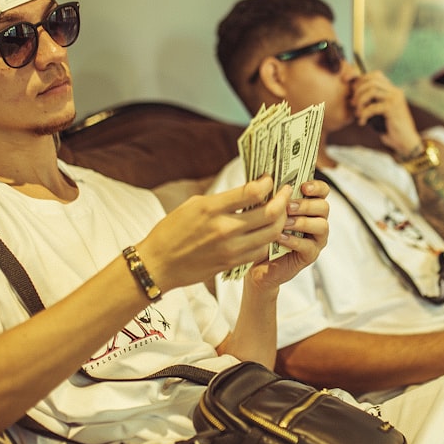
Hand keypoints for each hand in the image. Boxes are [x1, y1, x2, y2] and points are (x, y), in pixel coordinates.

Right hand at [137, 175, 289, 291]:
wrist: (158, 265)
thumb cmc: (172, 230)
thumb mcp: (193, 205)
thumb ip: (223, 199)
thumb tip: (249, 191)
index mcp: (211, 209)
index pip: (252, 192)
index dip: (267, 183)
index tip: (269, 179)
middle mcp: (224, 229)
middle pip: (270, 214)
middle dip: (283, 201)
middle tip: (286, 193)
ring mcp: (230, 249)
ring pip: (272, 234)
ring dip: (281, 221)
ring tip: (280, 211)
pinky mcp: (232, 263)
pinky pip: (261, 250)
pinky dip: (269, 239)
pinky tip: (267, 230)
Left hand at [247, 179, 329, 293]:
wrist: (257, 262)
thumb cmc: (262, 233)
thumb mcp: (265, 211)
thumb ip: (271, 196)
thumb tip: (265, 178)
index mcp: (309, 205)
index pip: (323, 190)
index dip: (317, 186)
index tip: (303, 187)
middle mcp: (317, 220)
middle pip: (324, 206)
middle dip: (306, 205)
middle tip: (288, 207)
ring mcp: (316, 238)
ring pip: (321, 225)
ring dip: (302, 222)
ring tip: (284, 223)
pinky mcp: (310, 255)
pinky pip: (309, 246)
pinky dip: (294, 240)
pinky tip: (280, 238)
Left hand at [349, 71, 422, 156]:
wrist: (406, 142)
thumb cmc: (391, 129)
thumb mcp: (380, 112)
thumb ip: (372, 102)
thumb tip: (353, 97)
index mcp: (393, 90)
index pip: (375, 75)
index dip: (360, 79)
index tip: (351, 89)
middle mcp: (396, 91)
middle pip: (371, 80)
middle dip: (358, 91)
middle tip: (353, 104)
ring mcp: (395, 99)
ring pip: (371, 90)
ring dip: (360, 102)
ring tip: (358, 113)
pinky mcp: (392, 108)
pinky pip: (372, 107)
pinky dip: (364, 114)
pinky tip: (362, 122)